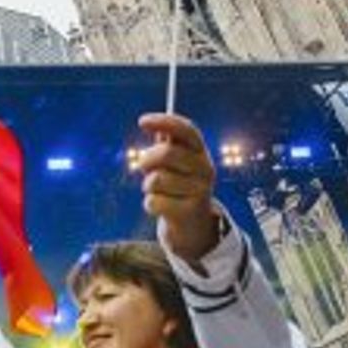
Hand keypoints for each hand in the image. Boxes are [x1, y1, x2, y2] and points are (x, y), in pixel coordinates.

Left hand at [136, 113, 218, 261]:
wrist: (193, 225)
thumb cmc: (177, 185)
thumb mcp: (174, 163)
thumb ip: (164, 143)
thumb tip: (148, 122)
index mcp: (200, 152)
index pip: (187, 130)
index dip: (165, 122)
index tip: (142, 121)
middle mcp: (205, 169)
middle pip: (166, 153)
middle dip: (146, 160)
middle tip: (143, 167)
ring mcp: (200, 191)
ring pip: (157, 179)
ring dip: (148, 186)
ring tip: (158, 191)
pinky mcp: (190, 212)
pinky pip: (154, 202)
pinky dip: (150, 204)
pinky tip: (162, 207)